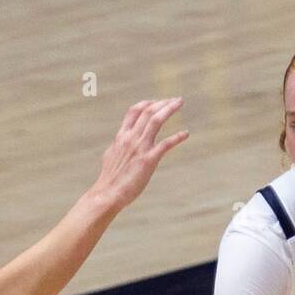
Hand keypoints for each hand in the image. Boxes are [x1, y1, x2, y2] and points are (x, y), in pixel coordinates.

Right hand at [90, 98, 188, 212]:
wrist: (108, 193)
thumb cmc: (110, 179)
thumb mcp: (111, 156)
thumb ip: (118, 146)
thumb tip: (119, 142)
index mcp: (122, 136)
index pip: (134, 111)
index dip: (147, 103)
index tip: (157, 102)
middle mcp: (131, 138)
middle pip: (148, 112)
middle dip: (163, 103)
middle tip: (175, 100)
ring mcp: (140, 148)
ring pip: (156, 121)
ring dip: (169, 109)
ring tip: (180, 103)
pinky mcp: (148, 160)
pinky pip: (165, 144)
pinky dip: (177, 137)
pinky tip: (186, 133)